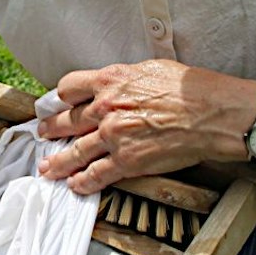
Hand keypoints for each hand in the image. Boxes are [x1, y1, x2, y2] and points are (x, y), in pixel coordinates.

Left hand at [34, 60, 254, 193]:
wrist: (212, 113)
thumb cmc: (190, 89)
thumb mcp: (150, 69)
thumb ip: (125, 80)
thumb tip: (117, 86)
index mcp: (110, 81)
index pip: (69, 87)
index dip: (60, 97)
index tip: (57, 103)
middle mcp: (105, 108)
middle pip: (65, 120)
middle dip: (50, 129)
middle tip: (43, 134)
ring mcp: (113, 137)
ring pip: (75, 152)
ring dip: (58, 162)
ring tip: (47, 167)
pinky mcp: (127, 162)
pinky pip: (96, 175)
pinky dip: (82, 182)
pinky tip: (75, 185)